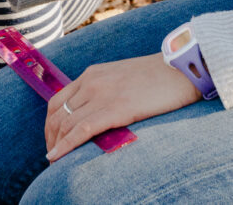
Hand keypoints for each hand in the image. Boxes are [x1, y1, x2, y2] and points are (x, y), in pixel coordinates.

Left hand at [44, 53, 200, 161]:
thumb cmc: (158, 78)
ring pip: (66, 123)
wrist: (182, 69)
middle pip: (57, 113)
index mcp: (92, 74)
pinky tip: (59, 157)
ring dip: (56, 145)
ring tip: (55, 162)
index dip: (50, 124)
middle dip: (51, 137)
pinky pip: (82, 130)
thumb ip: (105, 92)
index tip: (52, 140)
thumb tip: (96, 115)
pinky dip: (66, 145)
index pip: (58, 100)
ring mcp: (102, 94)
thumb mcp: (122, 79)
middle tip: (53, 155)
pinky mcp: (116, 108)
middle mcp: (91, 82)